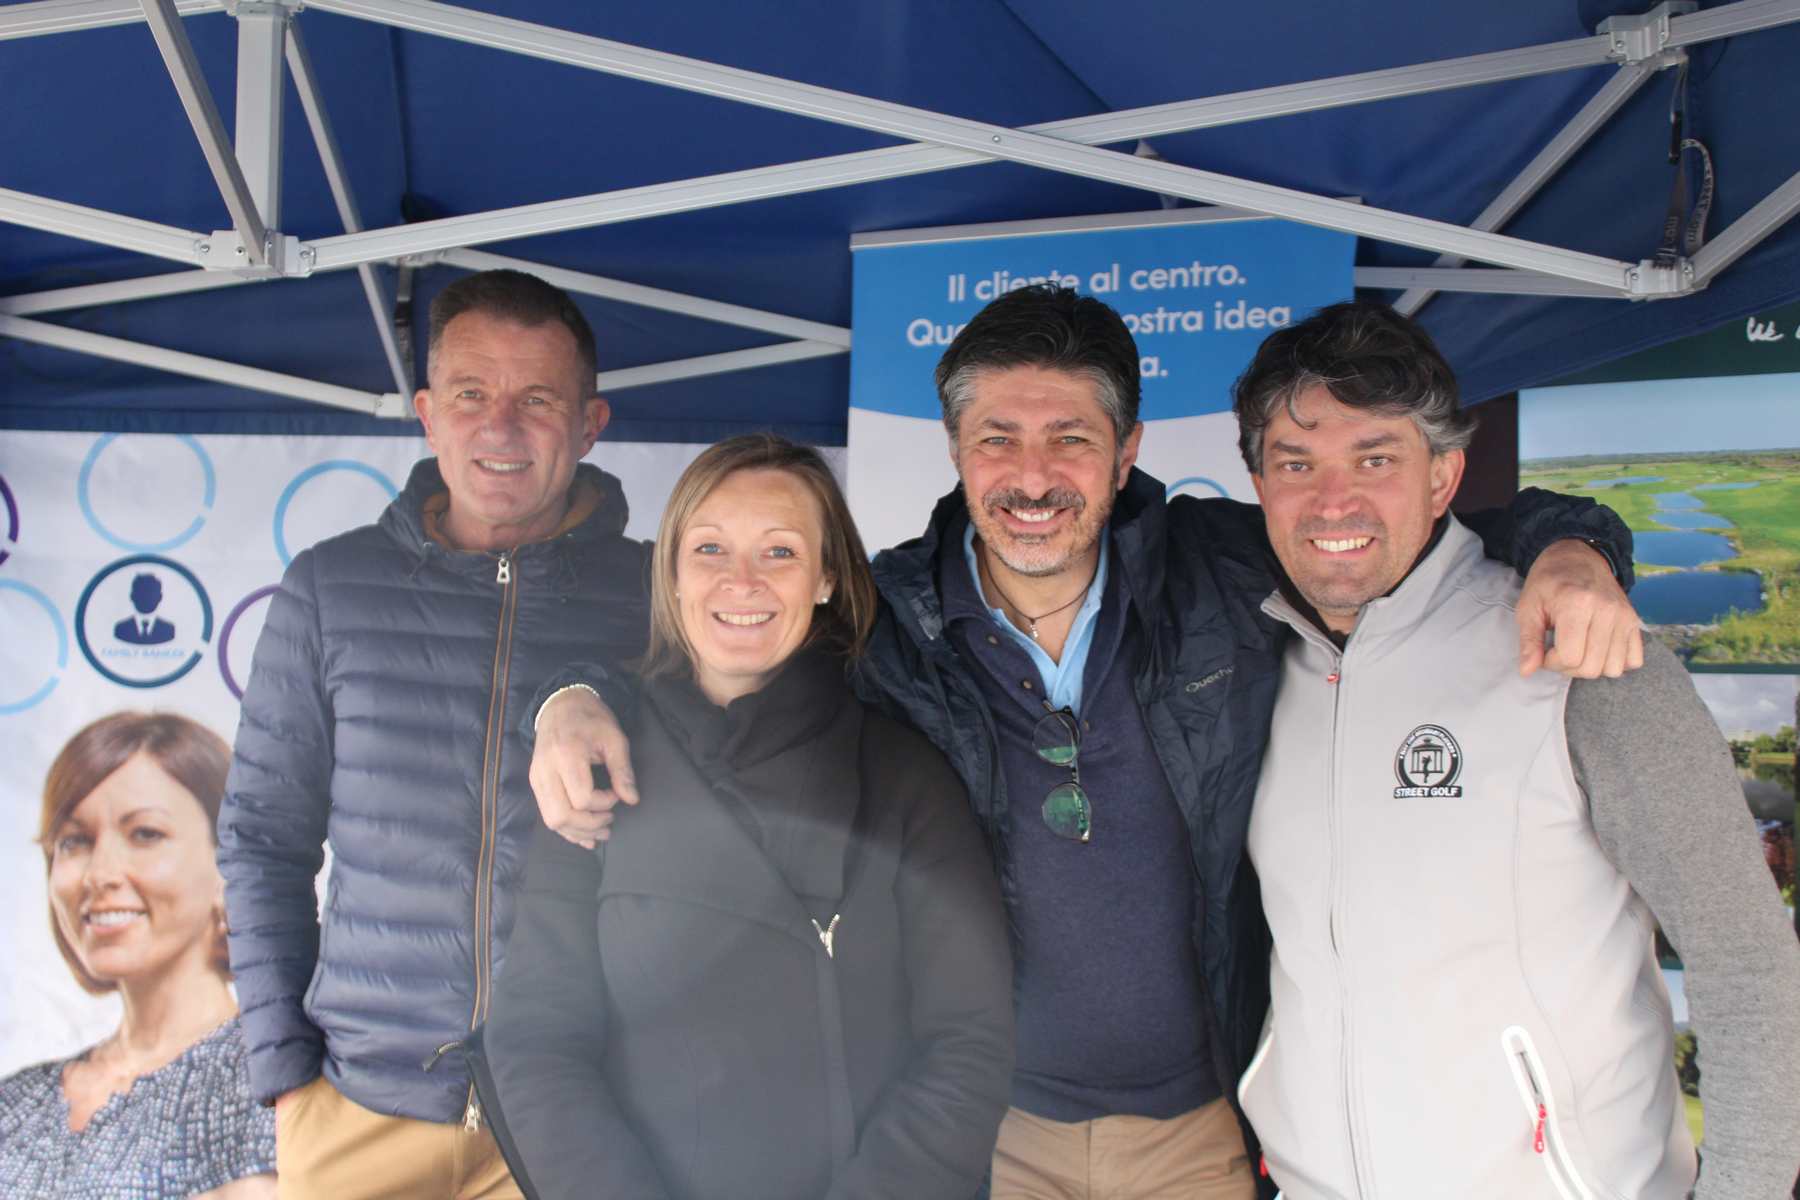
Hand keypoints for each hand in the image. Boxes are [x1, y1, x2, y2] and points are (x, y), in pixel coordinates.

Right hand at [527, 687, 637, 847]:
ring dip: (578, 832)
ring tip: (602, 832)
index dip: (604, 803)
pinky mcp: (535, 784)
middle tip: (610, 819)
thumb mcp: (614, 738)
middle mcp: (545, 770)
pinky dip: (566, 829)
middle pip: (562, 816)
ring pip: (552, 821)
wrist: (561, 706)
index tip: (616, 793)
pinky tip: (584, 835)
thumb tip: (632, 799)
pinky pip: (547, 815)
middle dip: (589, 825)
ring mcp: (537, 778)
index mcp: (566, 755)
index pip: (582, 798)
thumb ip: (622, 771)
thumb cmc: (590, 719)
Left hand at [1516, 539, 1644, 678]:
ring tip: (1578, 650)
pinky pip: (1634, 660)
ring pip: (1614, 669)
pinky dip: (1616, 662)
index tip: (1545, 651)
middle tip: (1559, 651)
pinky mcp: (1635, 621)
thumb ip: (1528, 640)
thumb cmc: (1549, 583)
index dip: (1551, 662)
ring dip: (1592, 667)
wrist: (1578, 557)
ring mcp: (1625, 617)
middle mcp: (1607, 611)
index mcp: (1577, 605)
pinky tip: (1598, 649)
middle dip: (1569, 668)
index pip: (1570, 658)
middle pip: (1592, 667)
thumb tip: (1527, 671)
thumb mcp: (1528, 607)